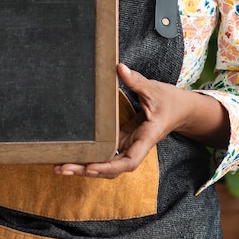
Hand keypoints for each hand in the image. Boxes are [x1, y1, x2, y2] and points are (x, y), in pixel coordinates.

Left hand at [54, 63, 224, 178]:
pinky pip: (104, 155)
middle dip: (87, 171)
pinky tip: (69, 156)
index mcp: (146, 139)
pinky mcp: (121, 142)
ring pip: (105, 165)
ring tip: (58, 167)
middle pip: (111, 169)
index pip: (129, 161)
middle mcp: (135, 147)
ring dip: (84, 168)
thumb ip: (137, 81)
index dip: (109, 167)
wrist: (179, 110)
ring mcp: (127, 146)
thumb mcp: (155, 89)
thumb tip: (119, 67)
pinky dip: (88, 157)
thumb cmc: (169, 101)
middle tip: (61, 168)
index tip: (90, 167)